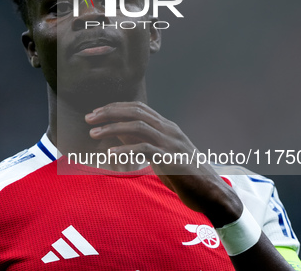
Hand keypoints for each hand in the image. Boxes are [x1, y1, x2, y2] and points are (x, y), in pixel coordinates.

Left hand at [85, 101, 242, 226]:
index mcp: (166, 127)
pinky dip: (125, 149)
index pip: (138, 107)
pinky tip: (110, 154)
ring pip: (138, 126)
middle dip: (109, 113)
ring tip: (93, 133)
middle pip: (135, 112)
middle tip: (89, 118)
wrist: (211, 192)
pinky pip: (145, 149)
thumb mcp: (160, 155)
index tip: (96, 112)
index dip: (115, 107)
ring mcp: (171, 143)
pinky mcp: (172, 160)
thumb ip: (141, 142)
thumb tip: (115, 134)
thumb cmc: (183, 175)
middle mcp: (169, 130)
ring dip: (112, 128)